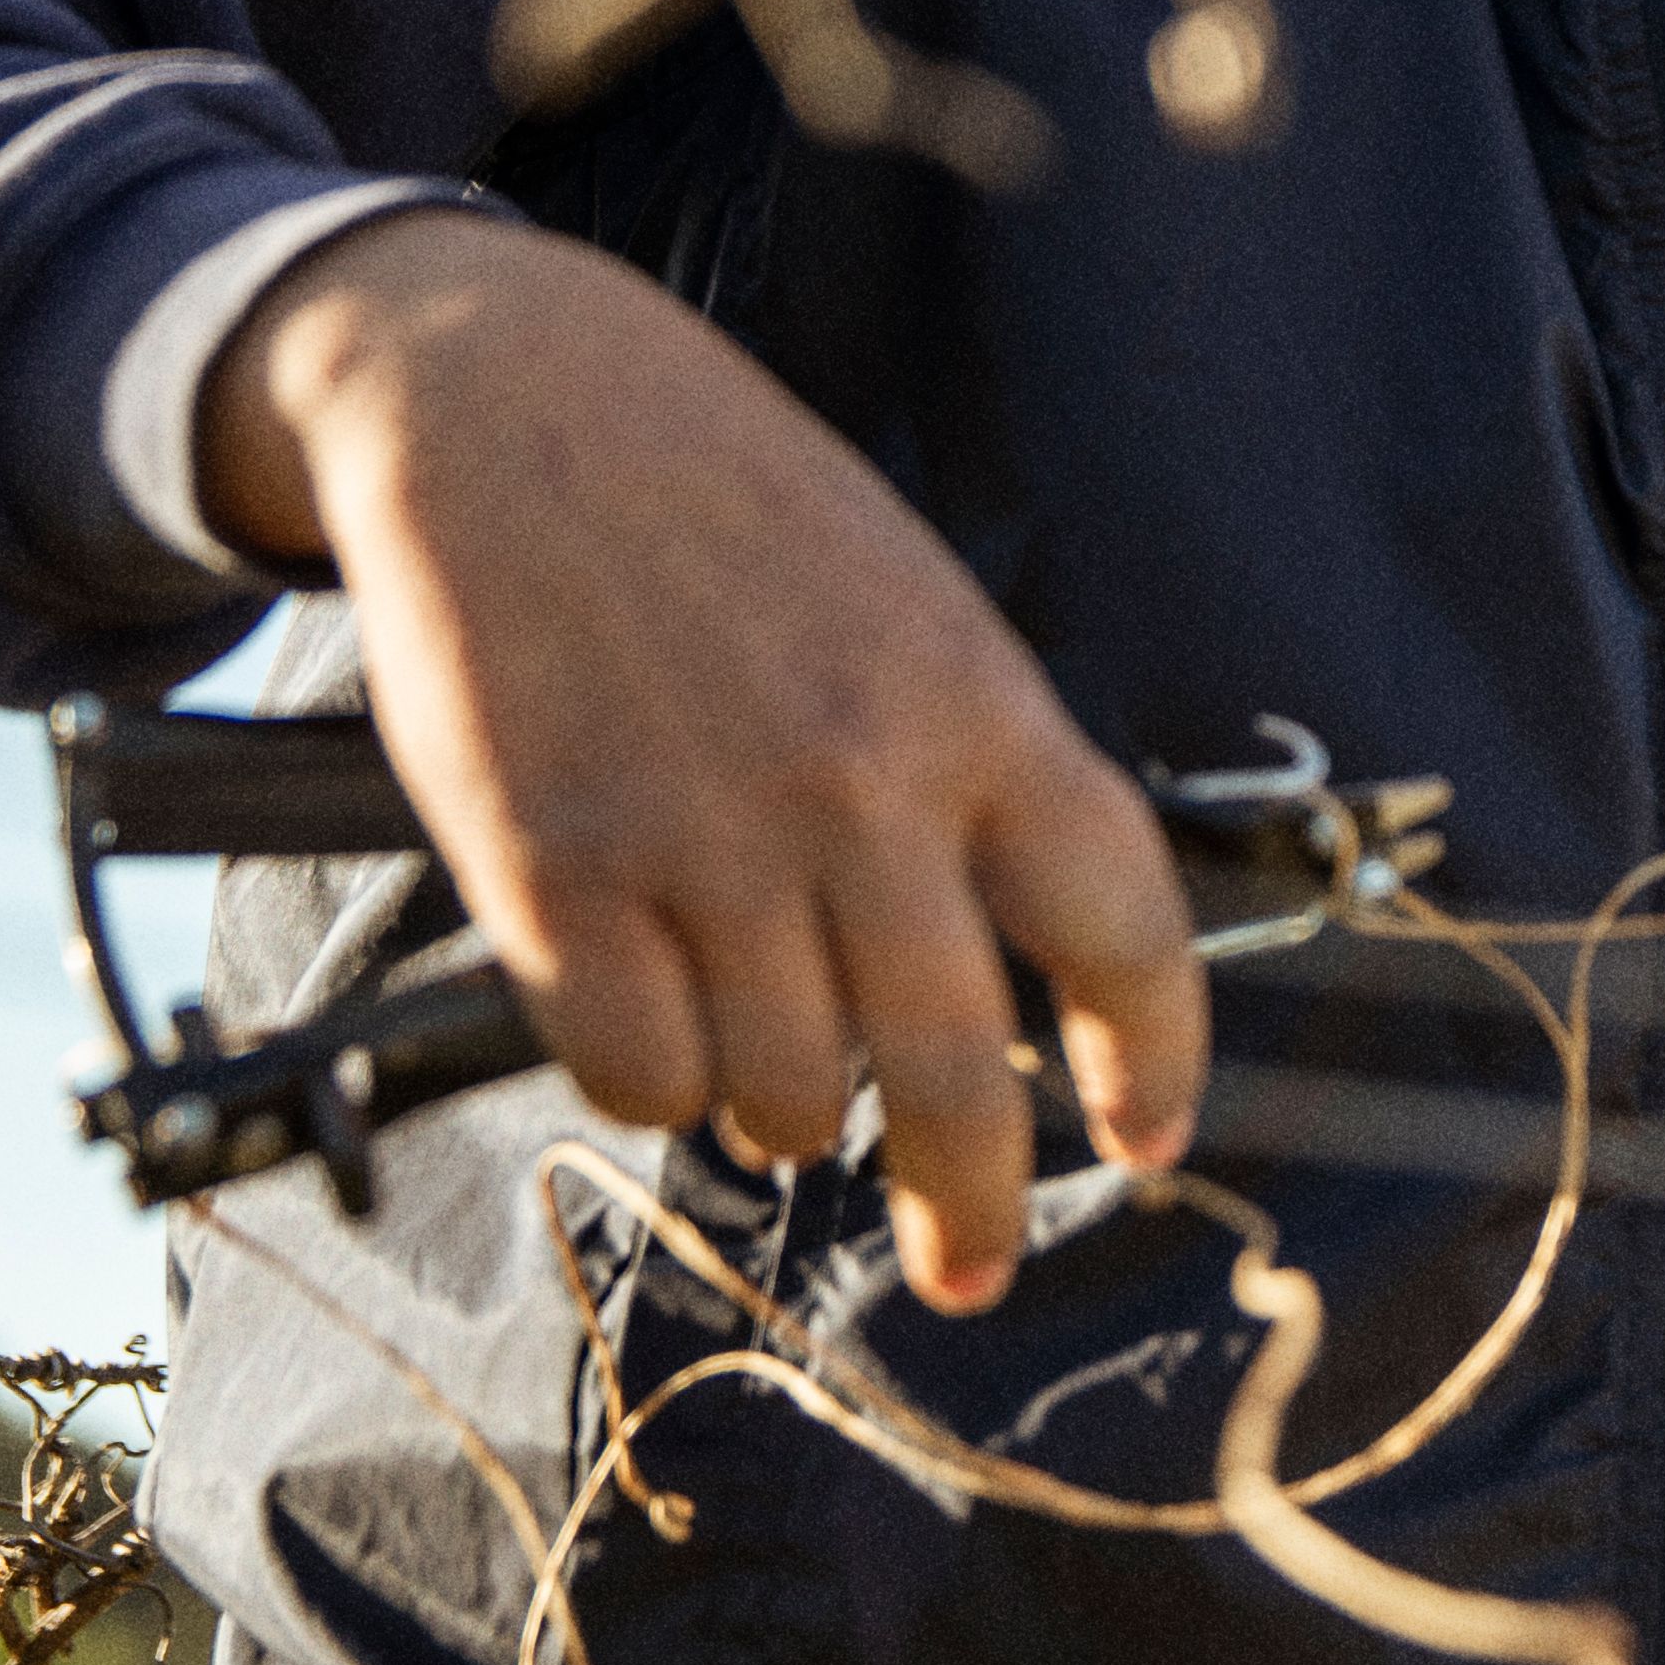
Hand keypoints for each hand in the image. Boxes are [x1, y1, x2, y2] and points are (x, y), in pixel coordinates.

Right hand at [196, 213, 1204, 1306]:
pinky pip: (639, 1074)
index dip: (1155, 1058)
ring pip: (789, 1093)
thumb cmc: (723, 502)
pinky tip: (649, 1016)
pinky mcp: (556, 874)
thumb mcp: (908, 602)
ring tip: (762, 1051)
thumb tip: (1013, 969)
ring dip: (786, 1108)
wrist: (509, 399)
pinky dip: (654, 1079)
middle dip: (976, 1199)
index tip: (1149, 1141)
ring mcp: (706, 838)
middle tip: (971, 1264)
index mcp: (978, 707)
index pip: (1124, 926)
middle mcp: (861, 788)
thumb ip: (968, 772)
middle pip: (961, 1070)